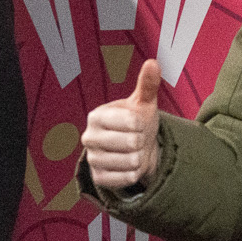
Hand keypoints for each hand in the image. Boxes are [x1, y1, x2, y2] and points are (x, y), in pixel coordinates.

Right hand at [81, 59, 161, 192]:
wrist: (133, 149)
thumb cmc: (137, 122)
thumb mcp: (143, 103)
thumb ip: (147, 84)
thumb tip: (153, 62)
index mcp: (96, 115)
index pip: (131, 122)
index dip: (141, 123)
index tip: (137, 122)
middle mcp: (88, 137)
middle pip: (131, 143)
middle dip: (141, 142)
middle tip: (135, 139)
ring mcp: (92, 159)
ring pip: (130, 162)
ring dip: (139, 158)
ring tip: (133, 152)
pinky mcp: (98, 178)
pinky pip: (126, 178)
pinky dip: (134, 173)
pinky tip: (129, 166)